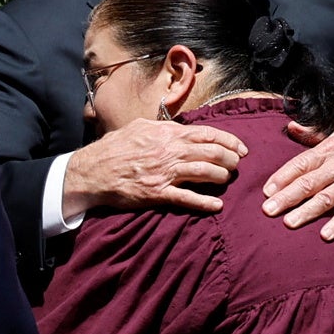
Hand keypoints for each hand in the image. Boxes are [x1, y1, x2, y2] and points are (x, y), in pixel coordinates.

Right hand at [61, 121, 242, 218]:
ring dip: (221, 178)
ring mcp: (165, 172)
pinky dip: (204, 203)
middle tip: (237, 166)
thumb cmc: (114, 148)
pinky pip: (186, 198)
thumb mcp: (138, 127)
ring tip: (227, 181)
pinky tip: (217, 206)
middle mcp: (170, 151)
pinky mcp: (157, 193)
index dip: (229, 141)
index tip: (241, 149)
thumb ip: (162, 127)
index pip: (207, 134)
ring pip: (204, 173)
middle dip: (230, 160)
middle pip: (212, 153)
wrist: (92, 170)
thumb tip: (178, 127)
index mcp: (167, 134)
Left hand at [266, 120, 333, 239]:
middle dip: (287, 197)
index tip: (267, 190)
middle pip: (309, 183)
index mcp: (330, 150)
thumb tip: (291, 127)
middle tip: (268, 209)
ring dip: (306, 212)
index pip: (302, 163)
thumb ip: (314, 133)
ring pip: (326, 198)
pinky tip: (325, 234)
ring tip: (289, 223)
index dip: (283, 177)